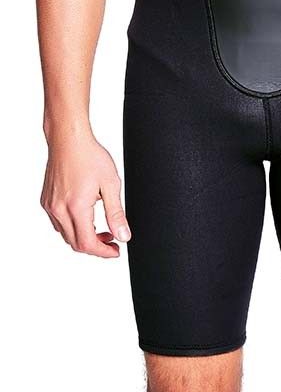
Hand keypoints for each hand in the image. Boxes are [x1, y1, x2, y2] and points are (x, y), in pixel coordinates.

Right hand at [41, 127, 131, 256]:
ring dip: (83, 237)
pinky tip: (84, 215)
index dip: (104, 252)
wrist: (69, 139)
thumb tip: (123, 235)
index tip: (115, 250)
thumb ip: (116, 213)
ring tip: (100, 227)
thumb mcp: (111, 184)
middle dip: (96, 246)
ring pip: (66, 235)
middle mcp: (59, 209)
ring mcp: (50, 206)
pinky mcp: (46, 201)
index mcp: (76, 207)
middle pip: (75, 244)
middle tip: (111, 239)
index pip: (88, 244)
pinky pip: (58, 223)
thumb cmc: (89, 156)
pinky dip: (72, 227)